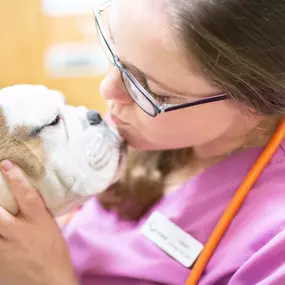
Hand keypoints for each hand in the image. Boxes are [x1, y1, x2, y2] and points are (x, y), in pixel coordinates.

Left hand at [0, 160, 78, 284]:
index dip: (16, 178)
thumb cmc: (54, 250)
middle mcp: (20, 231)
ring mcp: (6, 247)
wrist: (50, 280)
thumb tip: (28, 197)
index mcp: (38, 220)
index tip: (6, 164)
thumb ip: (38, 212)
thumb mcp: (51, 227)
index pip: (27, 195)